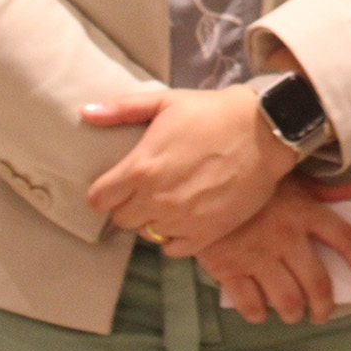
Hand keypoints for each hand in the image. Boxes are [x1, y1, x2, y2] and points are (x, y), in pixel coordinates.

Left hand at [81, 85, 298, 254]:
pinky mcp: (205, 233)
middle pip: (122, 220)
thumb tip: (85, 112)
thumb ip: (123, 109)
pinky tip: (186, 216)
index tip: (120, 184)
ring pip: (147, 234)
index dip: (107, 192)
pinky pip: (173, 248)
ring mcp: (181, 220)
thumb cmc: (213, 112)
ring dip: (154, 219)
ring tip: (170, 200)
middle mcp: (156, 199)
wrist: (265, 130)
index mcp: (140, 168)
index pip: (99, 200)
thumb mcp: (167, 101)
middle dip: (130, 204)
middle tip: (148, 188)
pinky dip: (175, 236)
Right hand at [196, 176, 350, 325]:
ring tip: (293, 314)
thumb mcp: (288, 176)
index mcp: (304, 212)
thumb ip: (320, 188)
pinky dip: (258, 313)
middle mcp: (286, 237)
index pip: (344, 238)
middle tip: (323, 313)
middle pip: (317, 282)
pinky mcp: (229, 269)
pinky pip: (250, 304)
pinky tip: (261, 311)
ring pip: (287, 300)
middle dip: (324, 305)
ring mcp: (257, 256)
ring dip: (294, 313)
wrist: (198, 183)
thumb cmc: (249, 180)